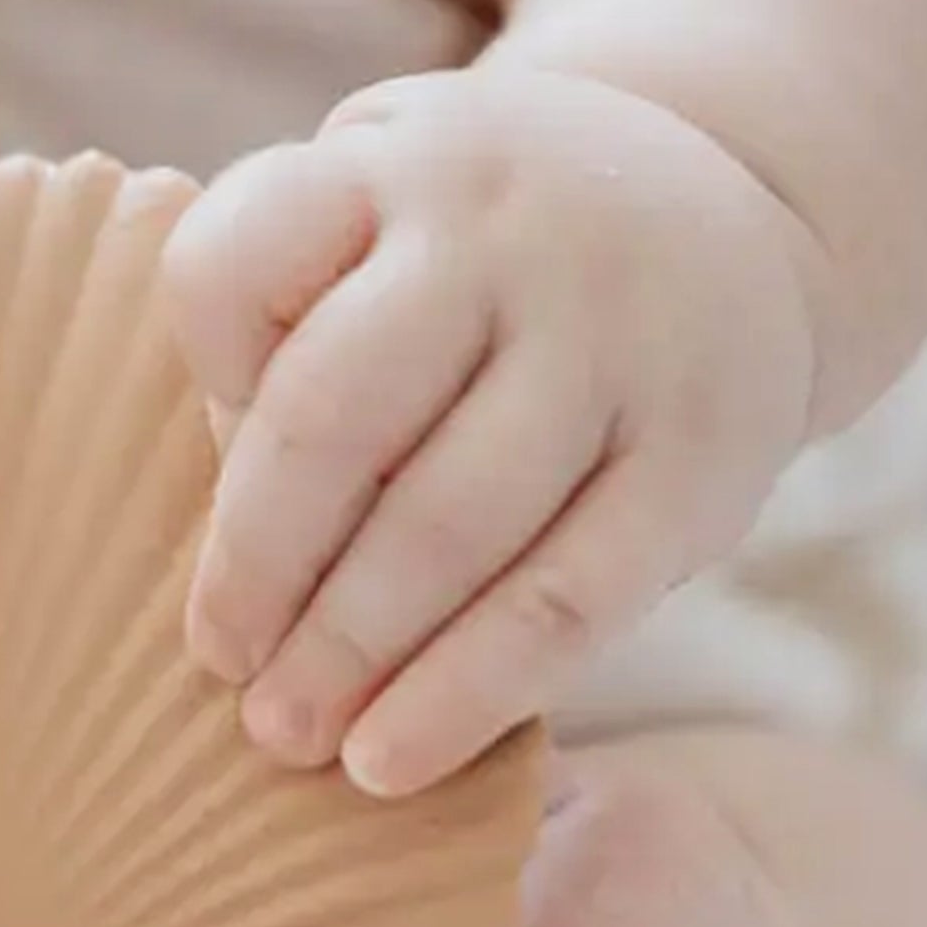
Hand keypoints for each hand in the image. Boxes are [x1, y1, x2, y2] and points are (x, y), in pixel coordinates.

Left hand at [164, 66, 818, 797]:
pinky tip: (393, 759)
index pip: (236, 269)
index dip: (197, 383)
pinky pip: (570, 596)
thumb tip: (235, 563)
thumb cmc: (482, 261)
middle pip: (335, 413)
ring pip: (452, 521)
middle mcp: (504, 231)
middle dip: (260, 565)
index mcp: (388, 166)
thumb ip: (286, 335)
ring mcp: (616, 337)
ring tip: (288, 737)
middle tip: (223, 668)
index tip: (192, 493)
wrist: (735, 214)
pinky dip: (469, 693)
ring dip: (350, 651)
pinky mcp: (703, 454)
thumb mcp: (378, 221)